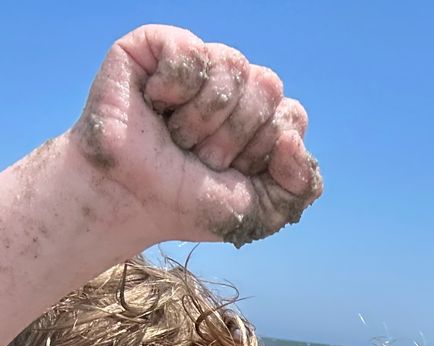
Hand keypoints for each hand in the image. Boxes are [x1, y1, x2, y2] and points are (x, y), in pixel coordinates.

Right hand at [71, 25, 322, 246]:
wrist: (130, 201)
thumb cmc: (191, 203)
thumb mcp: (265, 211)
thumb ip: (303, 185)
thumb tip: (293, 138)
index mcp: (263, 118)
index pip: (291, 116)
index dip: (263, 151)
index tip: (231, 173)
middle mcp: (235, 87)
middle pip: (268, 85)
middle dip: (234, 136)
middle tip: (199, 157)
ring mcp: (198, 64)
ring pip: (233, 65)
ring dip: (202, 118)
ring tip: (176, 137)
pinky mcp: (155, 46)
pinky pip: (191, 50)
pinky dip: (175, 87)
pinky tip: (156, 104)